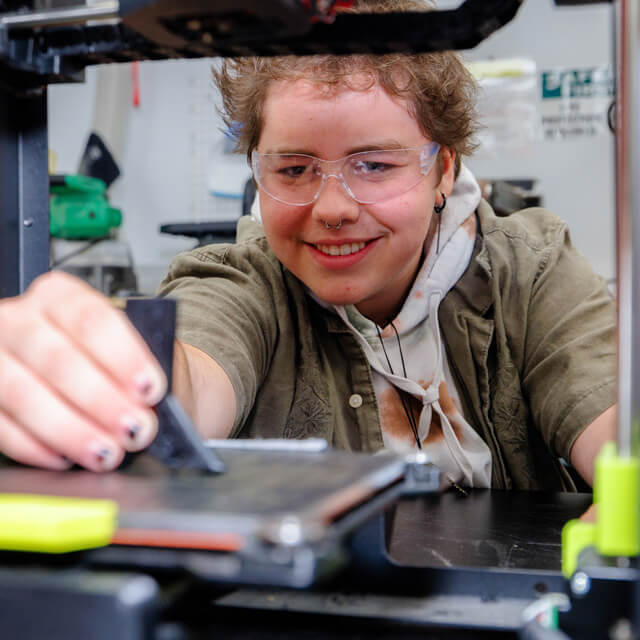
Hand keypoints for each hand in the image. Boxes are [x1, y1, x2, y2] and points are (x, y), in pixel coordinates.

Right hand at [0, 271, 166, 470]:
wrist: (104, 377)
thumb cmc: (121, 361)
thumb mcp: (139, 346)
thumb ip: (144, 362)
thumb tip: (149, 398)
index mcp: (60, 296)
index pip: (90, 319)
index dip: (122, 356)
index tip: (149, 389)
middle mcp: (19, 319)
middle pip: (56, 358)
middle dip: (100, 400)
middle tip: (135, 429)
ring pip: (22, 394)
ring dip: (69, 430)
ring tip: (106, 453)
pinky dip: (34, 447)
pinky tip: (66, 458)